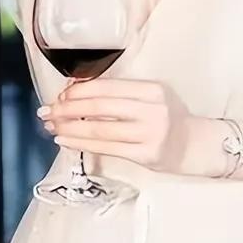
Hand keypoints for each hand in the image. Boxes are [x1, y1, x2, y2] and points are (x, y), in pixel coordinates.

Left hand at [41, 78, 198, 173]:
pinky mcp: (146, 155)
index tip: (60, 94)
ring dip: (70, 127)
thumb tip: (75, 89)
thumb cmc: (166, 118)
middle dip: (68, 108)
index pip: (106, 86)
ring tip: (51, 126)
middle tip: (47, 110)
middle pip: (100, 107)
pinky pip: (106, 148)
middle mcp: (151, 109)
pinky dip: (81, 142)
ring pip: (100, 129)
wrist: (195, 145)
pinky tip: (65, 139)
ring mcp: (150, 133)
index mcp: (150, 89)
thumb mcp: (148, 97)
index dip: (79, 90)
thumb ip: (118, 93)